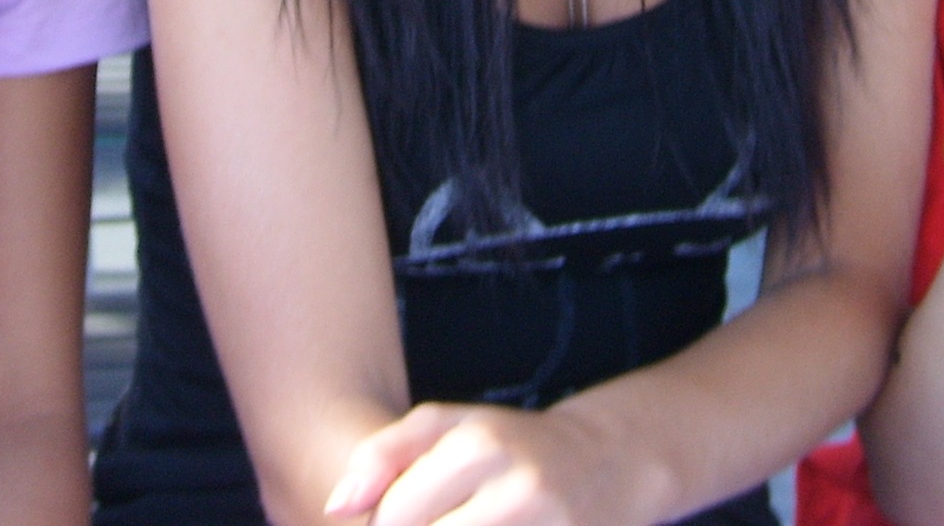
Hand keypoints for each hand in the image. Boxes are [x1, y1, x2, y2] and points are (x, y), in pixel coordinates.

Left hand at [324, 402, 647, 525]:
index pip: (395, 517)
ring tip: (462, 522)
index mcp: (481, 447)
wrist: (608, 463)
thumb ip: (382, 455)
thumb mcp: (448, 428)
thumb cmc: (512, 445)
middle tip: (440, 518)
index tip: (401, 518)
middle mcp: (518, 491)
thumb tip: (335, 507)